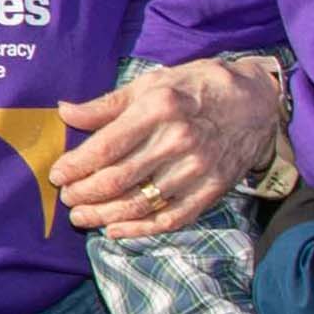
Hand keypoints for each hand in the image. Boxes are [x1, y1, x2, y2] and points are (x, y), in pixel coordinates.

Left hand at [57, 54, 286, 236]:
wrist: (257, 102)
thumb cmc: (196, 87)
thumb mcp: (151, 83)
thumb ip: (107, 104)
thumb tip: (65, 112)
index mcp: (158, 110)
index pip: (105, 148)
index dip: (75, 166)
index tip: (57, 174)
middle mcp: (177, 141)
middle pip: (117, 180)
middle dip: (82, 194)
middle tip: (66, 198)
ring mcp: (197, 169)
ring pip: (139, 204)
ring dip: (103, 216)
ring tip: (81, 217)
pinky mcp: (212, 190)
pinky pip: (170, 219)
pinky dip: (139, 230)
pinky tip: (116, 230)